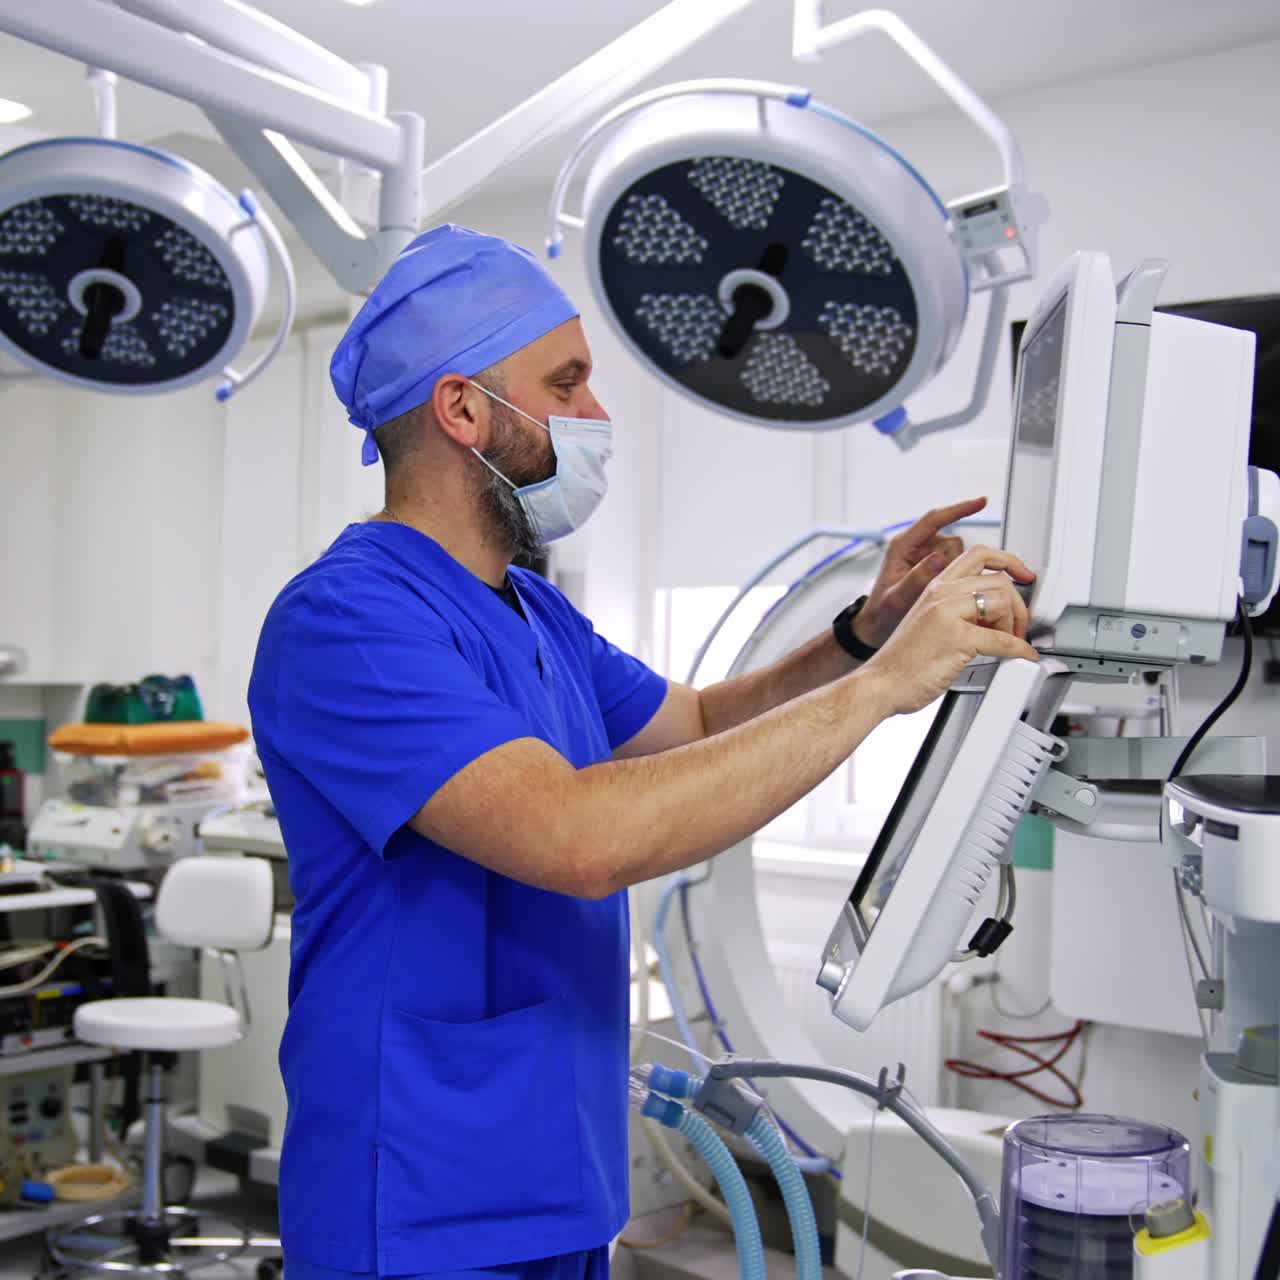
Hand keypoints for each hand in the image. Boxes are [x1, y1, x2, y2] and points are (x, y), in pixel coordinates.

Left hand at [853, 498, 987, 649]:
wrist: (877, 625)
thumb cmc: (882, 612)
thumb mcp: (897, 599)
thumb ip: (917, 578)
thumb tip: (939, 557)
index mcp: (902, 546)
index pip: (934, 519)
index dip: (959, 509)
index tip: (982, 502)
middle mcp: (916, 546)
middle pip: (952, 541)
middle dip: (955, 563)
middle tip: (942, 588)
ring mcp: (926, 555)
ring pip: (958, 554)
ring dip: (956, 572)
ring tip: (938, 593)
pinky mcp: (933, 565)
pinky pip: (956, 564)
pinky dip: (958, 576)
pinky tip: (946, 592)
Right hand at [860, 545, 1039, 715]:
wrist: (880, 684)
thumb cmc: (902, 662)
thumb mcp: (928, 622)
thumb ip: (956, 611)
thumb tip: (993, 616)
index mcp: (935, 587)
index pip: (979, 555)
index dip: (1009, 561)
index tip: (1024, 575)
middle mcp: (940, 594)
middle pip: (999, 580)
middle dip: (1018, 605)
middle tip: (1017, 627)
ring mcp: (947, 613)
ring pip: (1003, 601)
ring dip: (1015, 626)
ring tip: (1009, 643)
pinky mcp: (957, 638)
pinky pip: (1003, 639)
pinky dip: (1019, 649)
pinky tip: (1021, 656)